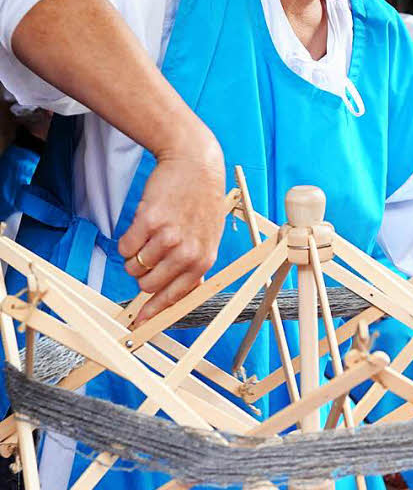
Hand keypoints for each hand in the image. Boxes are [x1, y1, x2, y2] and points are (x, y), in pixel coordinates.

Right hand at [119, 131, 225, 323]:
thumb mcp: (209, 237)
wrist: (195, 165)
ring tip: (147, 238)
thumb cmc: (201, 201)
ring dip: (133, 257)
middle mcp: (186, 252)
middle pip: (148, 284)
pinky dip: (126, 242)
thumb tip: (183, 294)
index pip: (174, 297)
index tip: (139, 323)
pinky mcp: (148, 221)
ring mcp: (167, 237)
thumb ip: (196, 265)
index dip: (154, 311)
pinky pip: (125, 247)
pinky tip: (140, 228)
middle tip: (149, 256)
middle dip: (142, 275)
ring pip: (134, 267)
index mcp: (203, 260)